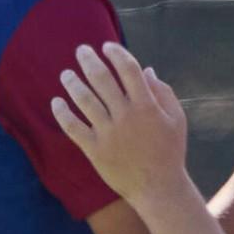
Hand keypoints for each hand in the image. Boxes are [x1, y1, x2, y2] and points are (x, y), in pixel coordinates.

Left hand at [52, 42, 189, 207]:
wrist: (158, 188)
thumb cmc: (170, 152)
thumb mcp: (177, 119)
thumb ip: (164, 92)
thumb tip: (147, 70)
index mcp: (147, 106)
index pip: (129, 70)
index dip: (116, 53)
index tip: (107, 46)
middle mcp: (126, 116)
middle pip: (102, 79)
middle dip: (89, 60)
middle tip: (81, 50)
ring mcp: (109, 133)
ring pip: (85, 100)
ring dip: (73, 83)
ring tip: (65, 73)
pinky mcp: (95, 150)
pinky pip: (73, 128)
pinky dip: (62, 113)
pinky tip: (56, 102)